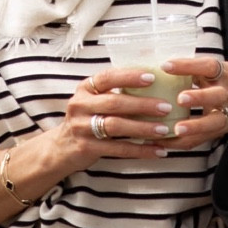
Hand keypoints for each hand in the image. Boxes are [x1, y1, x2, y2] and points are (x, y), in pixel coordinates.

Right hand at [55, 66, 178, 166]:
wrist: (62, 147)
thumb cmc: (88, 118)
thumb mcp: (94, 100)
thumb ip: (115, 92)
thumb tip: (156, 83)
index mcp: (85, 88)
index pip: (107, 77)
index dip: (129, 77)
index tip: (152, 77)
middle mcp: (80, 105)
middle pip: (114, 103)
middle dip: (142, 105)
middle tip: (166, 107)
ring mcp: (81, 127)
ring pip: (115, 126)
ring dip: (142, 128)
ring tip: (163, 129)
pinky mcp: (86, 148)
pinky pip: (117, 149)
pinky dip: (140, 150)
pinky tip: (158, 151)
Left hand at [161, 56, 227, 153]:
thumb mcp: (221, 69)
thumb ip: (198, 69)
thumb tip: (164, 66)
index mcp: (225, 74)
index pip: (207, 66)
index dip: (188, 65)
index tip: (166, 66)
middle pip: (216, 96)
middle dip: (199, 98)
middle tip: (180, 98)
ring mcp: (227, 114)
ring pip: (213, 122)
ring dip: (195, 127)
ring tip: (177, 130)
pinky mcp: (222, 130)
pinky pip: (204, 138)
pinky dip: (186, 142)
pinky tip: (168, 143)